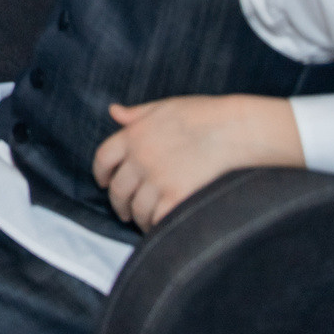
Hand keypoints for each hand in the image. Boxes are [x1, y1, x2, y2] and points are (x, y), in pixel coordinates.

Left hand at [90, 96, 303, 230]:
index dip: (101, 174)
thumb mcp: (163, 106)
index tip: (104, 183)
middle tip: (123, 211)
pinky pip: (157, 219)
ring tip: (143, 221)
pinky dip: (156, 225)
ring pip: (136, 208)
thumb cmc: (202, 114)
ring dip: (137, 217)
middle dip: (118, 203)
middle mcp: (140, 158)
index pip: (103, 158)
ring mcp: (157, 179)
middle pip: (118, 189)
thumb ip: (136, 113)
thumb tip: (113, 111)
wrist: (232, 129)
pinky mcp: (177, 196)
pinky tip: (159, 227)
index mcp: (133, 135)